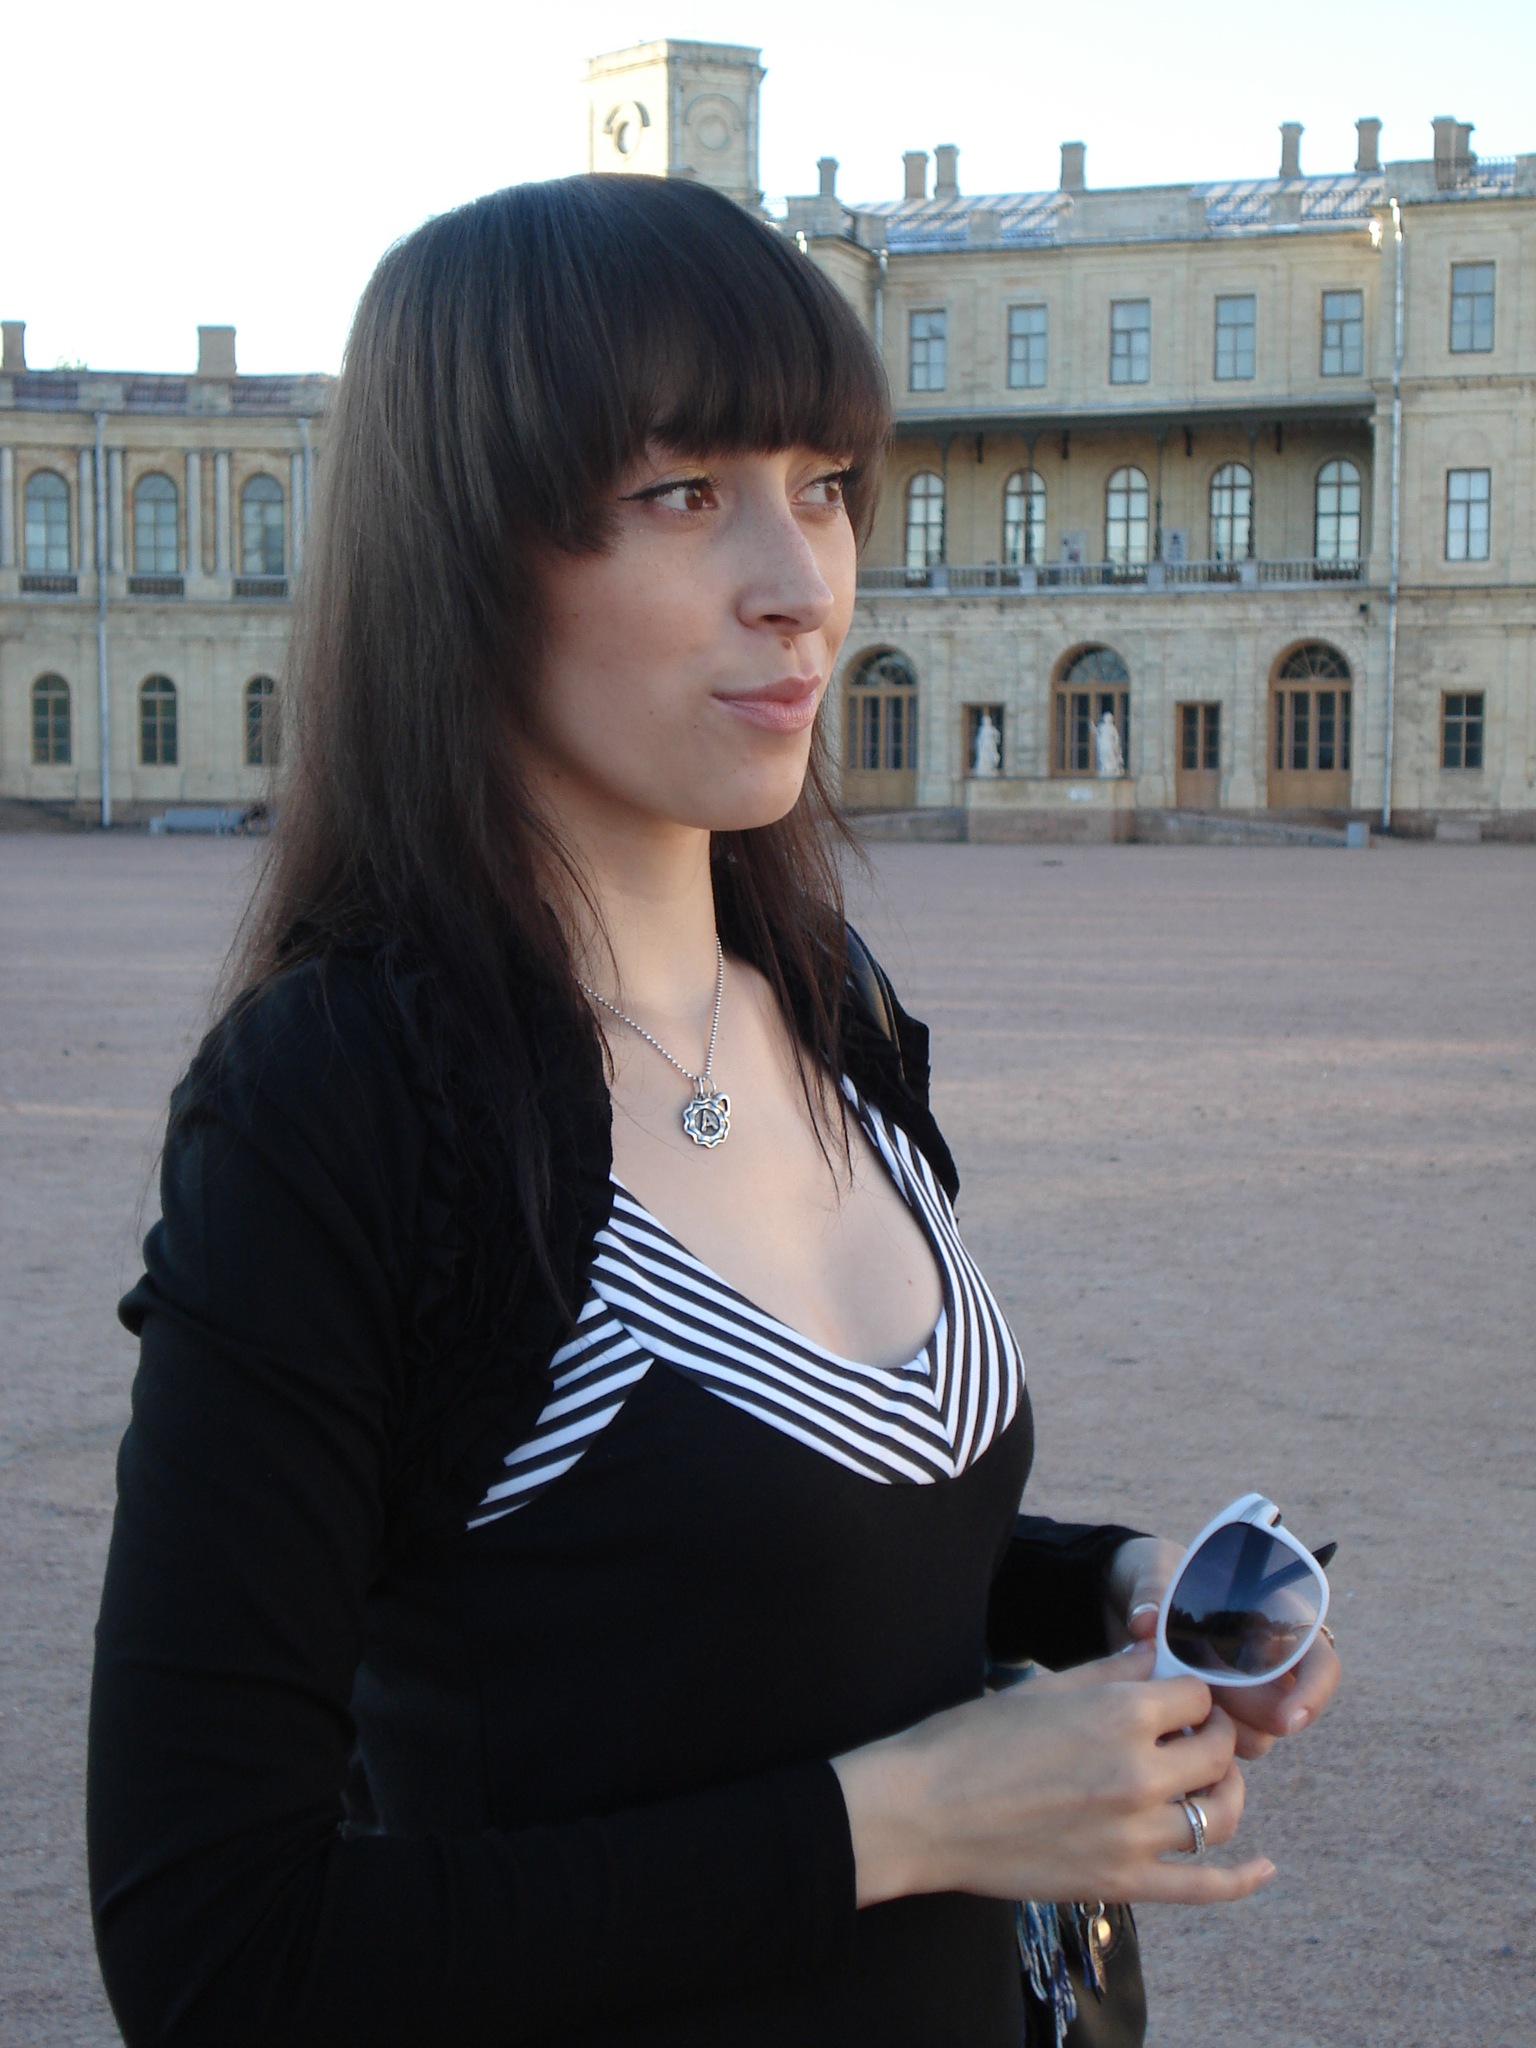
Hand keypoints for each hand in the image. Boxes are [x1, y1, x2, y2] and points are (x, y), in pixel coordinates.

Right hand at [832, 1644, 1271, 1908]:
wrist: (923, 1813)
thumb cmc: (971, 1740)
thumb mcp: (1045, 1688)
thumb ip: (1112, 1673)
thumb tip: (1157, 1657)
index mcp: (1120, 1714)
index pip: (1196, 1694)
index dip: (1187, 1691)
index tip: (1174, 1697)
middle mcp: (1139, 1773)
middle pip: (1219, 1750)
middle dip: (1212, 1734)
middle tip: (1191, 1734)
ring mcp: (1135, 1834)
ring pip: (1220, 1814)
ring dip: (1225, 1793)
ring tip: (1210, 1783)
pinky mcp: (1123, 1883)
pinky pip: (1204, 1886)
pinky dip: (1243, 1880)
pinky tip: (1265, 1868)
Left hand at [1106, 1536, 1342, 1759]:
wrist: (1130, 1596)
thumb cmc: (1157, 1573)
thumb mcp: (1154, 1567)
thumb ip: (1153, 1589)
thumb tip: (1145, 1622)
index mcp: (1276, 1620)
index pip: (1321, 1664)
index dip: (1313, 1693)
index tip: (1289, 1720)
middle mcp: (1269, 1666)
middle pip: (1284, 1712)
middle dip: (1246, 1710)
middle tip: (1204, 1692)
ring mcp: (1244, 1696)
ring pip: (1254, 1736)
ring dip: (1220, 1727)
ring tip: (1177, 1693)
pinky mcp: (1214, 1718)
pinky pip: (1220, 1747)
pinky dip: (1197, 1738)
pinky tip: (1168, 1716)